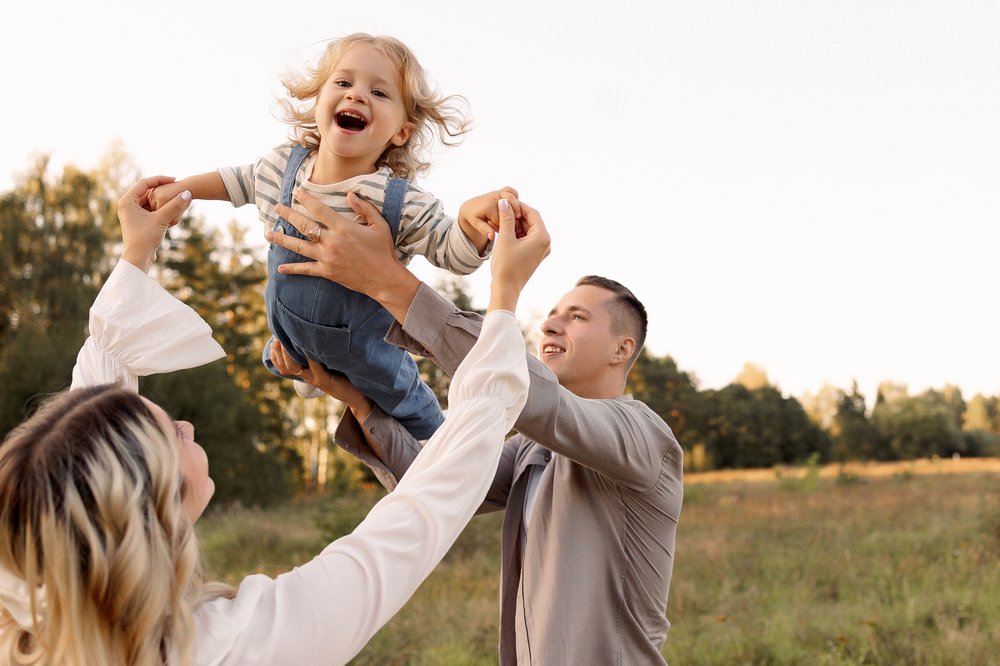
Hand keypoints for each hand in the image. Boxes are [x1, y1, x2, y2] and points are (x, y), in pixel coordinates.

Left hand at [118, 176, 191, 272]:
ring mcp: (131, 213)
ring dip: (161, 199)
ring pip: (148, 201)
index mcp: (127, 201)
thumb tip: (188, 193)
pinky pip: (149, 209)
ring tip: (175, 198)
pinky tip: (170, 210)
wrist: (138, 258)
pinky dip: (159, 208)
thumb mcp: (162, 219)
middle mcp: (126, 205)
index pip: (144, 183)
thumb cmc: (145, 238)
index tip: (174, 179)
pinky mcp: (136, 221)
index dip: (160, 179)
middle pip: (146, 191)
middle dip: (162, 189)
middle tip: (176, 187)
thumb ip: (175, 206)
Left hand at [266, 189, 419, 321]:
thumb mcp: (379, 225)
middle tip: (276, 208)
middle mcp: (332, 241)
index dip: (306, 199)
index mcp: (344, 227)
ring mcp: (327, 257)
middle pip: (304, 225)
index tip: (296, 192)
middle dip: (288, 215)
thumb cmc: (383, 250)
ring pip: (299, 246)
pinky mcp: (327, 271)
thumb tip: (350, 194)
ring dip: (282, 239)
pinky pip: (306, 269)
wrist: (384, 278)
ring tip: (268, 234)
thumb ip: (365, 208)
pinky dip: (293, 269)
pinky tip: (280, 267)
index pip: (319, 209)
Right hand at [269, 338, 372, 419]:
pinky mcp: (325, 381)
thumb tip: (314, 333)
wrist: (358, 395)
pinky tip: (309, 345)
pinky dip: (311, 356)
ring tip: (287, 339)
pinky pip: (314, 367)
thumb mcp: (330, 362)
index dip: (276, 353)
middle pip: (285, 366)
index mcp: (307, 372)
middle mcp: (309, 376)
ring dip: (290, 353)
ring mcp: (316, 379)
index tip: (274, 338)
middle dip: (278, 351)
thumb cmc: (347, 375)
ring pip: (295, 367)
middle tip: (277, 337)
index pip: (283, 365)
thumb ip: (321, 351)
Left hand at [458, 186, 521, 252]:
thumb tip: (492, 236)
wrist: (471, 207)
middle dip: (512, 218)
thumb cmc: (474, 217)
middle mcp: (495, 197)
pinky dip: (515, 198)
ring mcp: (499, 192)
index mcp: (489, 206)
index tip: (500, 230)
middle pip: (511, 209)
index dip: (503, 227)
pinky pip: (512, 191)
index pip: (503, 220)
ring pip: (514, 200)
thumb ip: (484, 230)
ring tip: (515, 218)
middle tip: (511, 225)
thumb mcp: (476, 224)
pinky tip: (513, 207)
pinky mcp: (502, 190)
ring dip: (516, 209)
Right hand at [488, 194, 549, 312]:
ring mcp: (541, 250)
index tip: (505, 202)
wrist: (506, 289)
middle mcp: (545, 243)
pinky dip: (516, 234)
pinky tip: (504, 232)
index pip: (532, 213)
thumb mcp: (505, 238)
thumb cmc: (506, 265)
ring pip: (528, 230)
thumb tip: (505, 201)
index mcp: (543, 237)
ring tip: (500, 221)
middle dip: (516, 215)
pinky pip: (527, 239)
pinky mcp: (534, 255)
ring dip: (515, 224)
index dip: (518, 206)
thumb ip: (506, 218)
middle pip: (531, 221)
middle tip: (501, 211)